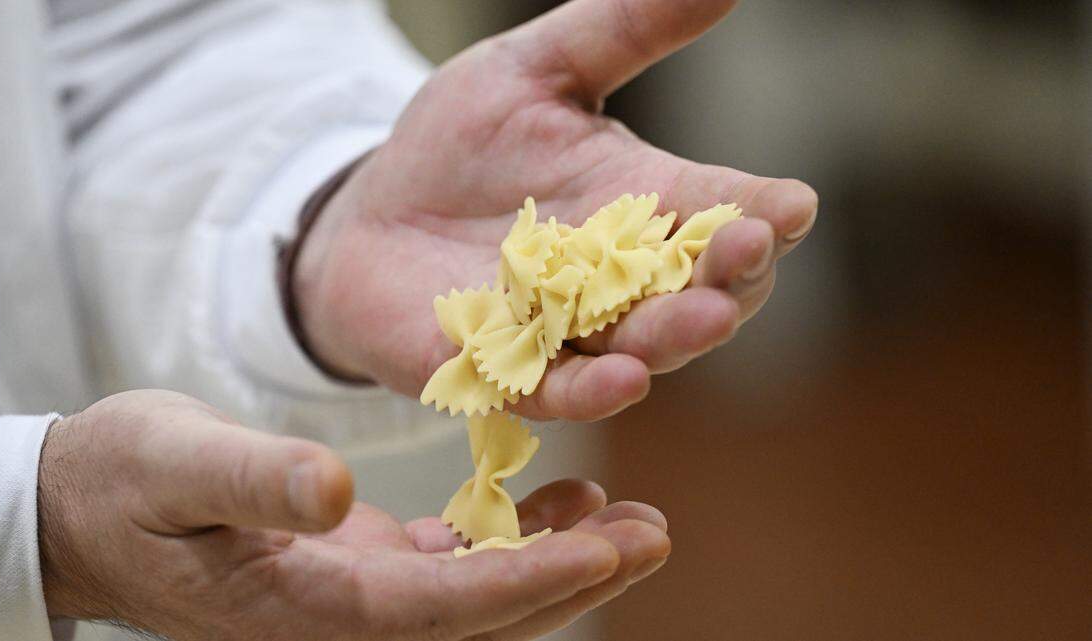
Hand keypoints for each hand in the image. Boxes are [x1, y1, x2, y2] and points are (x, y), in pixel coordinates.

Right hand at [39, 390, 669, 639]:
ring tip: (636, 522)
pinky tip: (565, 502)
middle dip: (574, 583)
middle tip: (654, 533)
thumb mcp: (174, 462)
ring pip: (481, 596)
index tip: (607, 548)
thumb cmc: (121, 481)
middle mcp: (341, 619)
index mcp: (303, 604)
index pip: (437, 609)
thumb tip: (333, 492)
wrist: (86, 508)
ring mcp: (355, 599)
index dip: (526, 583)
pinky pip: (456, 568)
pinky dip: (515, 541)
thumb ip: (251, 477)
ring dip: (561, 564)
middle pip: (480, 617)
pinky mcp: (360, 568)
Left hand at [295, 0, 817, 420]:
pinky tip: (622, 380)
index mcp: (643, 200)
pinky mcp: (504, 371)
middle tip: (752, 249)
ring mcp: (567, 331)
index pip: (722, 208)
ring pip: (642, 344)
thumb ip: (622, 30)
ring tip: (706, 316)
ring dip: (676, 335)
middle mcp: (620, 277)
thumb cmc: (458, 143)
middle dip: (732, 276)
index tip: (792, 205)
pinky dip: (590, 391)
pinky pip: (556, 389)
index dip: (764, 211)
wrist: (369, 213)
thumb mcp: (534, 69)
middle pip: (701, 288)